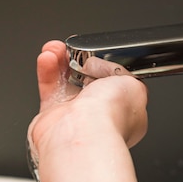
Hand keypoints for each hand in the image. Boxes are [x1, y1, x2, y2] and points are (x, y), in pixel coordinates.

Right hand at [28, 40, 147, 160]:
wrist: (81, 132)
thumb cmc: (111, 117)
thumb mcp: (134, 84)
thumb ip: (123, 73)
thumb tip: (106, 69)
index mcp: (125, 112)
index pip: (116, 82)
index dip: (107, 66)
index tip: (100, 55)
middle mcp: (99, 115)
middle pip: (88, 78)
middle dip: (81, 60)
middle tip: (77, 51)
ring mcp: (75, 115)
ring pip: (66, 80)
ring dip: (60, 60)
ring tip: (57, 49)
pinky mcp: (52, 115)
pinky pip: (49, 87)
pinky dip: (47, 70)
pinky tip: (48, 57)